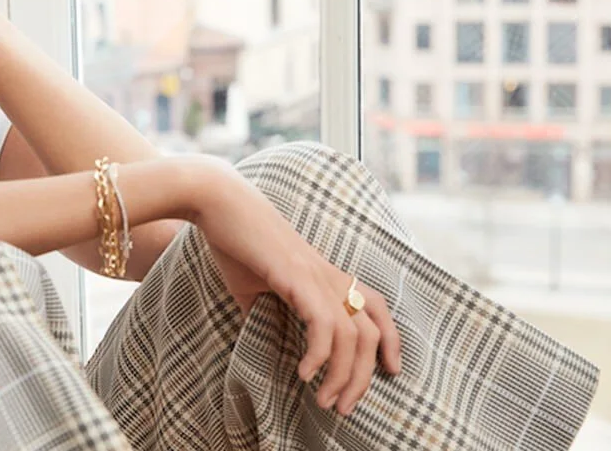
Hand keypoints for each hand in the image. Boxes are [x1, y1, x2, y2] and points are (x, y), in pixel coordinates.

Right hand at [193, 165, 401, 416]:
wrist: (219, 203)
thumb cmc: (233, 241)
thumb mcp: (252, 286)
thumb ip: (264, 311)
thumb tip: (260, 338)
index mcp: (323, 274)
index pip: (375, 306)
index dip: (391, 339)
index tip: (389, 370)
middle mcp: (328, 275)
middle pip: (369, 332)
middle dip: (362, 377)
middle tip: (344, 407)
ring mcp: (315, 275)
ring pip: (351, 334)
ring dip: (342, 375)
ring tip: (325, 401)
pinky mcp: (296, 276)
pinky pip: (323, 323)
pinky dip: (319, 354)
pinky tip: (304, 373)